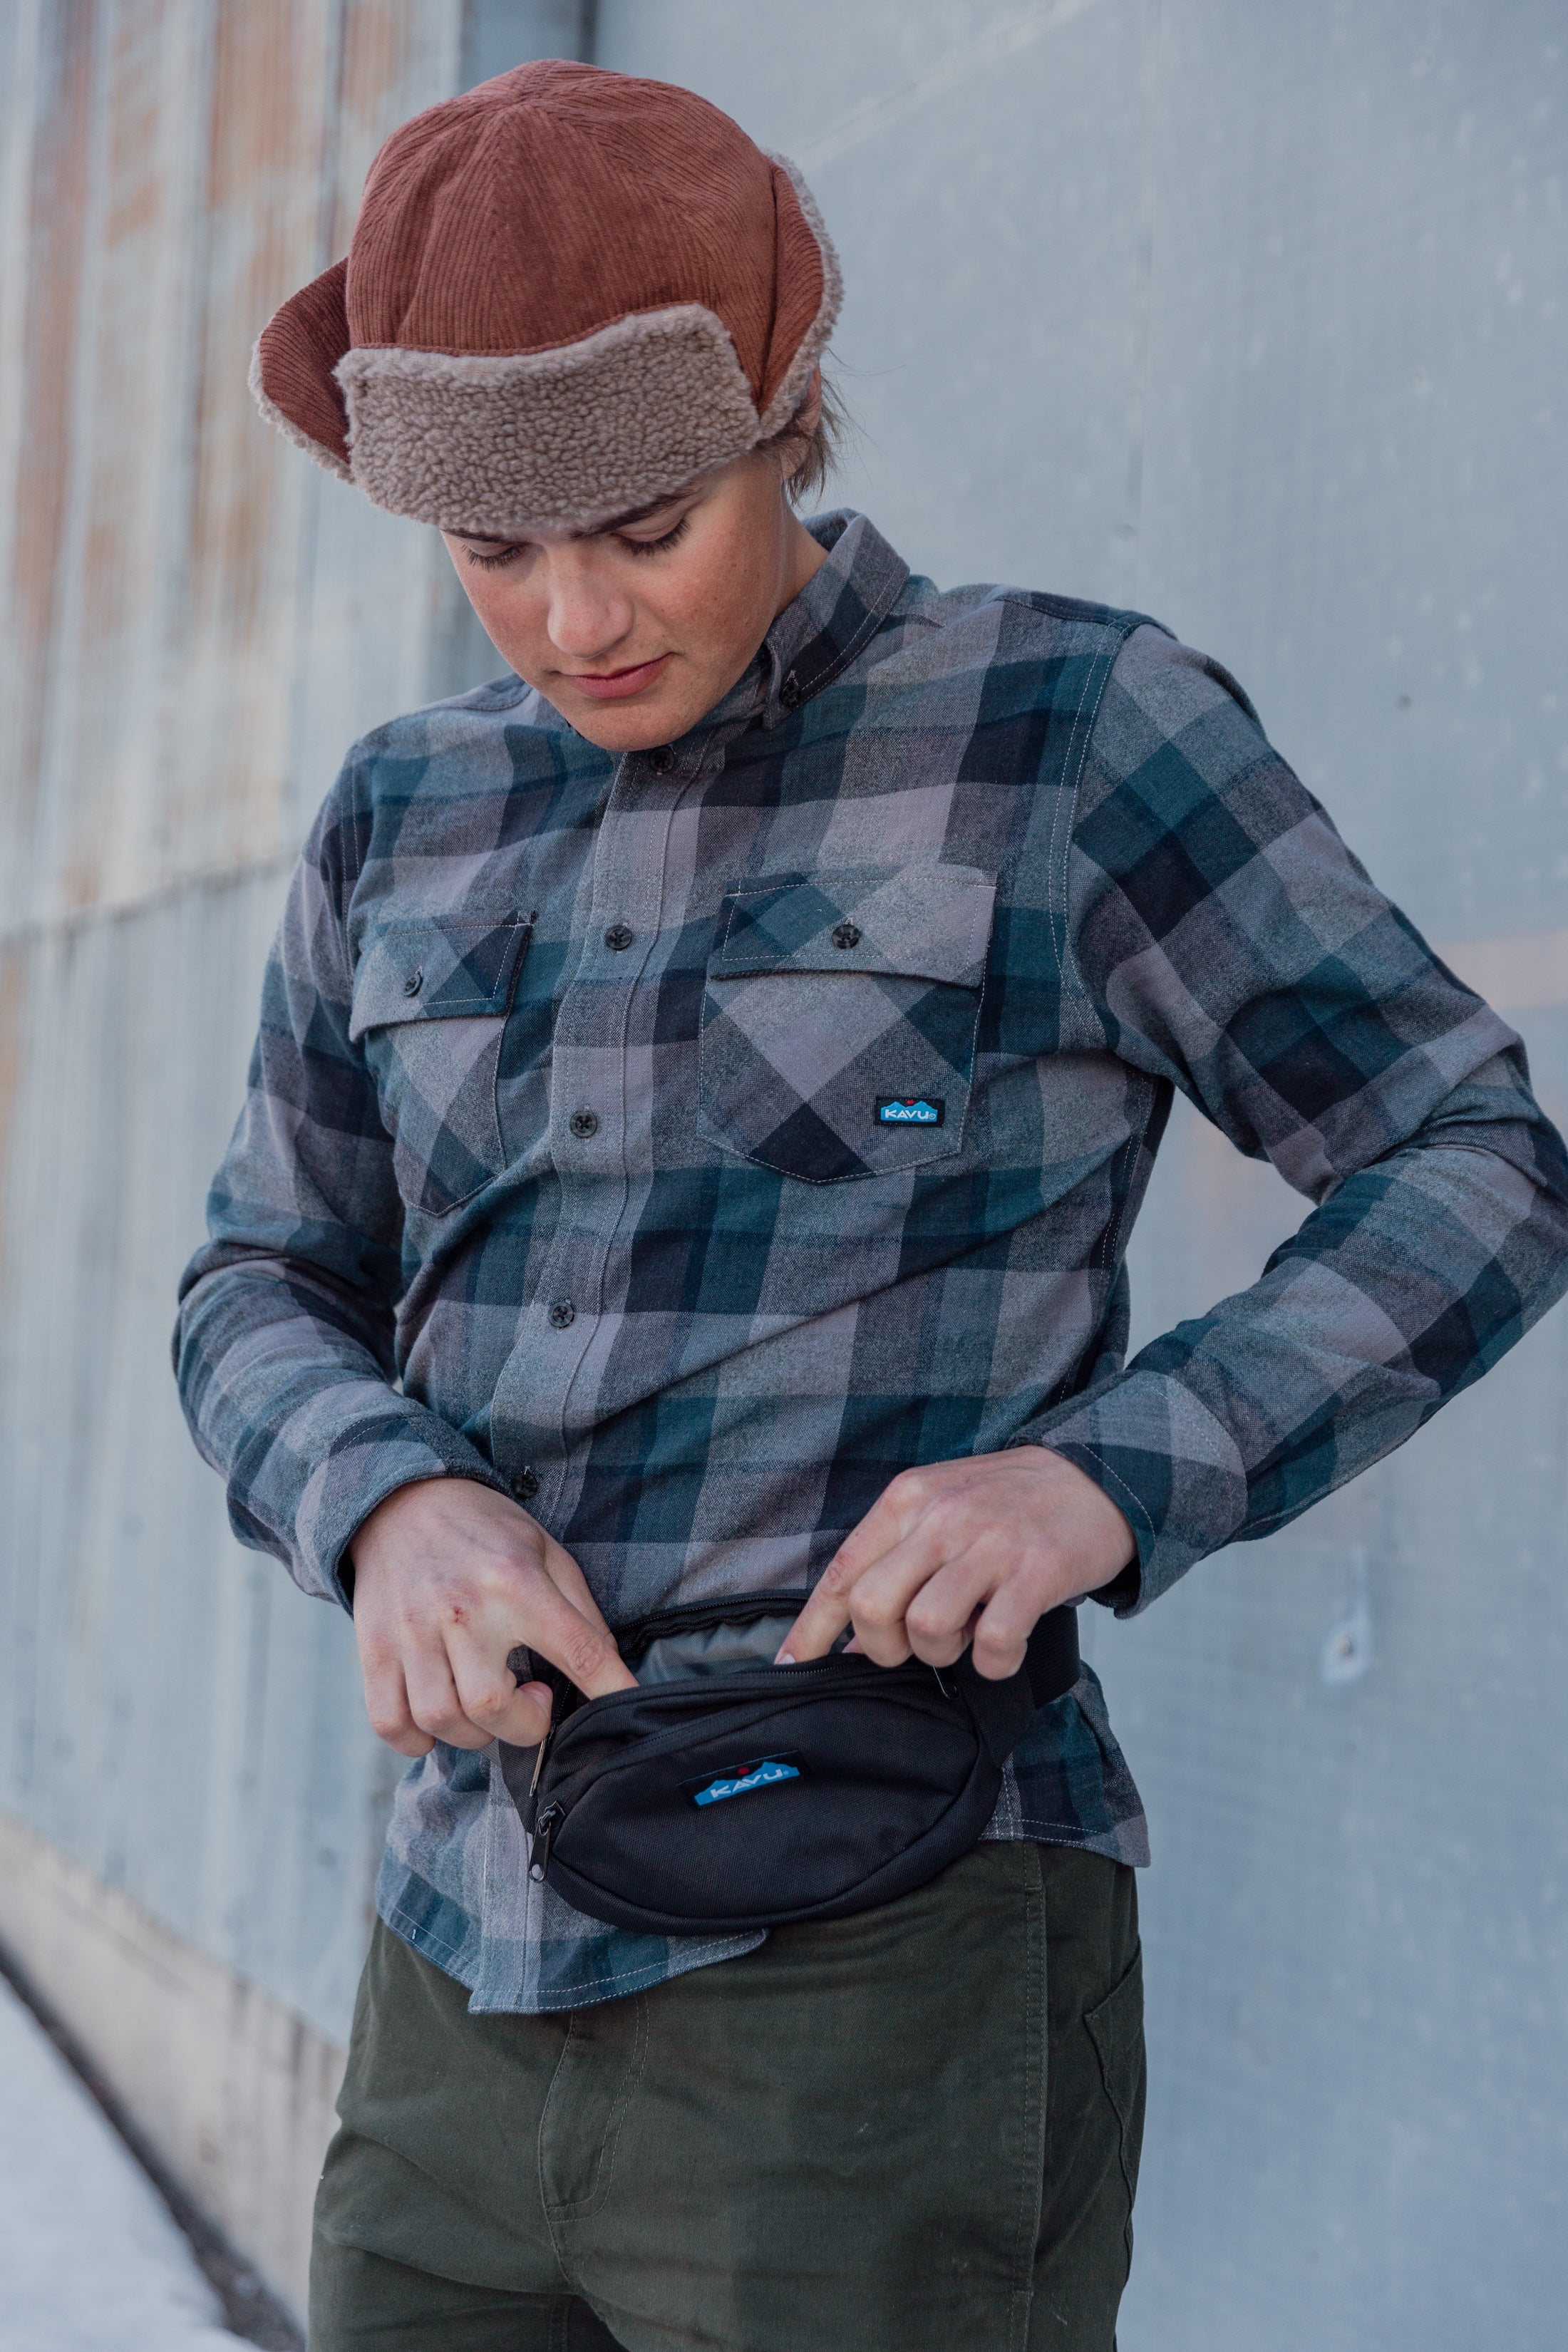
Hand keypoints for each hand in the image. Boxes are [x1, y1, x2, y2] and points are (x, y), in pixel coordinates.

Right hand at [348, 1477, 635, 1755]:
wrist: (401, 1499)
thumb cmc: (484, 1530)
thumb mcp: (546, 1550)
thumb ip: (580, 1610)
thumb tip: (607, 1670)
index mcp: (516, 1581)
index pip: (576, 1650)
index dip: (609, 1689)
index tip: (625, 1709)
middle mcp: (463, 1608)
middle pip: (492, 1706)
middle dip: (524, 1726)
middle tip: (532, 1702)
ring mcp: (411, 1630)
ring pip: (441, 1720)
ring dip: (473, 1734)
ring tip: (485, 1707)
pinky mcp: (374, 1647)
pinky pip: (390, 1722)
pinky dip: (415, 1740)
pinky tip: (439, 1721)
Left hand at [777, 1447, 1134, 1681]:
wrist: (1096, 1475)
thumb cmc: (1010, 1503)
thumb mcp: (941, 1509)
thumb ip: (895, 1561)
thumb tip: (851, 1640)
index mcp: (908, 1499)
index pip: (843, 1572)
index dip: (811, 1630)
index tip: (790, 1668)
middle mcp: (942, 1517)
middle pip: (873, 1606)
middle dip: (884, 1647)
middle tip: (915, 1646)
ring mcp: (990, 1543)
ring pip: (927, 1628)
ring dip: (943, 1652)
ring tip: (968, 1634)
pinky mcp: (1036, 1571)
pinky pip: (993, 1644)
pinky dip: (993, 1664)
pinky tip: (1004, 1648)